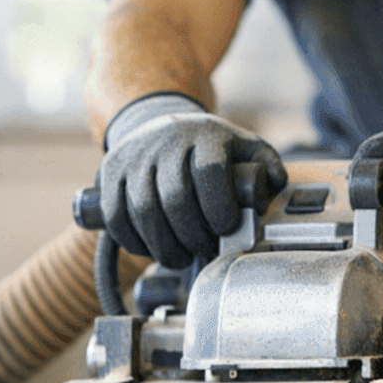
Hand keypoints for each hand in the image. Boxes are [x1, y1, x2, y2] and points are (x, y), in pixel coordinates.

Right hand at [99, 94, 287, 268]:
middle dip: (192, 237)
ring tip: (180, 258)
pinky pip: (116, 216)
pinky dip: (133, 242)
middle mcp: (166, 141)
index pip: (210, 173)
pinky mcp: (109, 173)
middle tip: (202, 251)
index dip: (219, 209)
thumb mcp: (244, 148)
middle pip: (175, 198)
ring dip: (164, 246)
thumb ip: (266, 166)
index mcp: (205, 135)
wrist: (159, 125)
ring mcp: (134, 157)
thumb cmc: (209, 148)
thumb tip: (273, 185)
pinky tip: (150, 248)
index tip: (226, 228)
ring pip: (143, 211)